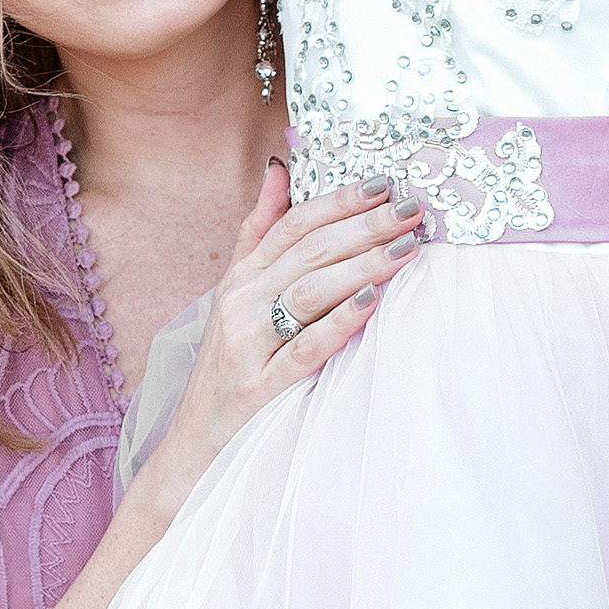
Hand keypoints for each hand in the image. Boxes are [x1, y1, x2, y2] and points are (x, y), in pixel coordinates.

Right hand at [144, 167, 421, 511]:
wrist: (195, 441)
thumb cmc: (228, 364)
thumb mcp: (236, 292)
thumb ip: (259, 230)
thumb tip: (280, 167)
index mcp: (241, 277)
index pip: (293, 224)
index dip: (339, 200)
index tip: (384, 183)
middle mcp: (241, 302)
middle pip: (310, 251)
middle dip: (365, 225)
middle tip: (413, 208)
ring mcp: (248, 344)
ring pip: (311, 291)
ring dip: (363, 265)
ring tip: (408, 247)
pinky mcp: (260, 386)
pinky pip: (305, 348)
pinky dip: (339, 322)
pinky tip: (373, 302)